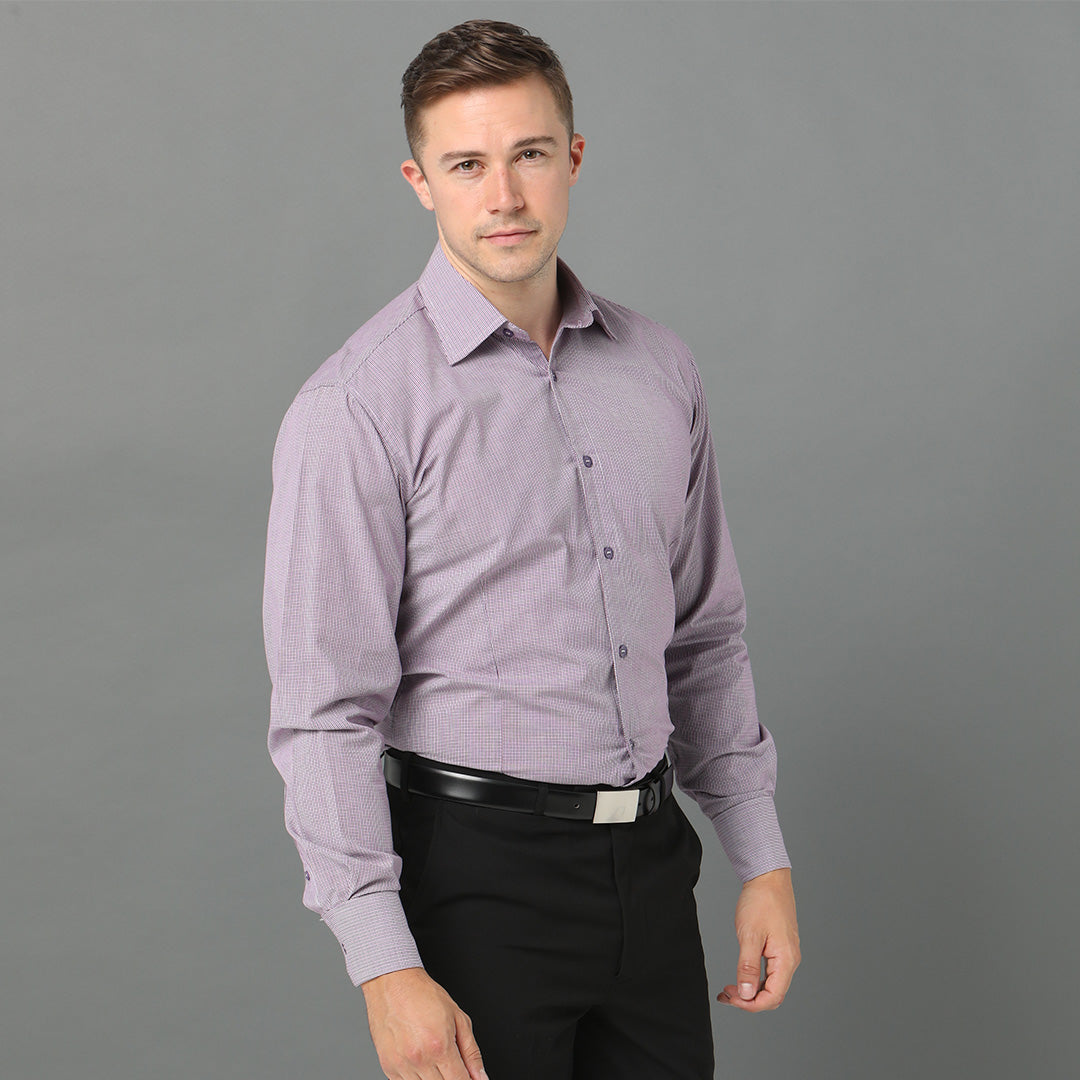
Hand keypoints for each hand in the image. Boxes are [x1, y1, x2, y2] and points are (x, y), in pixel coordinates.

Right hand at [361, 967, 487, 1079]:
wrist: (393, 984)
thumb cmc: (423, 995)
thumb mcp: (458, 1017)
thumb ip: (471, 1051)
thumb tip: (480, 1076)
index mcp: (440, 1046)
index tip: (469, 1077)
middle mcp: (420, 1059)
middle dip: (452, 1078)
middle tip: (452, 1064)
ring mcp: (402, 1065)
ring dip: (434, 1078)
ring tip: (434, 1057)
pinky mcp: (388, 1067)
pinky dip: (417, 1078)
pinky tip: (420, 1062)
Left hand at [717, 867, 799, 1012]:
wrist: (768, 878)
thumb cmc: (761, 902)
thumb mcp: (749, 935)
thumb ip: (748, 967)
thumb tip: (747, 994)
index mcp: (786, 959)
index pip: (773, 997)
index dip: (751, 1004)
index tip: (731, 999)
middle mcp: (790, 960)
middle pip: (773, 994)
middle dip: (749, 1000)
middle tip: (726, 994)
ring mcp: (786, 953)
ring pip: (771, 985)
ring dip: (751, 990)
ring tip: (729, 988)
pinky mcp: (779, 947)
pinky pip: (769, 972)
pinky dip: (754, 978)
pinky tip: (741, 977)